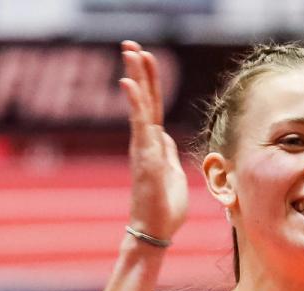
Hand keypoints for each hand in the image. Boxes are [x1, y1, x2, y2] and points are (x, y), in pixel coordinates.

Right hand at [119, 41, 187, 243]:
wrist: (155, 232)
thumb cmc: (165, 209)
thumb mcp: (173, 174)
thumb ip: (168, 153)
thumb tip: (164, 138)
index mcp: (155, 146)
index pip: (153, 107)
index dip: (151, 83)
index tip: (146, 59)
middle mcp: (145, 143)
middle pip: (145, 100)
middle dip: (139, 71)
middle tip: (130, 44)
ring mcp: (143, 149)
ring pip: (141, 107)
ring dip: (136, 78)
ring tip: (130, 52)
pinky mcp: (144, 158)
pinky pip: (140, 125)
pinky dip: (135, 103)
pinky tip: (129, 83)